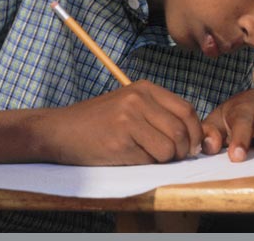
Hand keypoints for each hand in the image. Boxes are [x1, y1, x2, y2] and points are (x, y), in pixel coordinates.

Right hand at [34, 80, 201, 164]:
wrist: (59, 131)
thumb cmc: (95, 123)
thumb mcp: (128, 106)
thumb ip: (158, 114)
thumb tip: (194, 137)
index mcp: (144, 88)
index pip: (187, 111)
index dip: (195, 133)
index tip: (191, 146)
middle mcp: (138, 99)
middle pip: (182, 131)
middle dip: (183, 151)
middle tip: (173, 158)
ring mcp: (129, 118)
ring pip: (170, 148)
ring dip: (164, 160)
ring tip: (147, 156)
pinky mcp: (120, 140)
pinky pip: (150, 159)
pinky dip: (146, 163)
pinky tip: (129, 156)